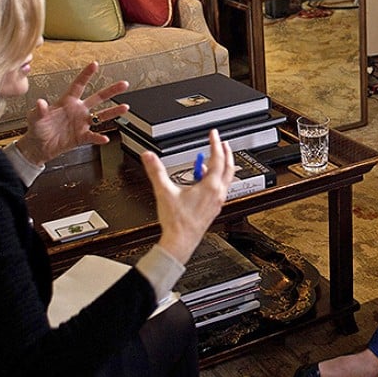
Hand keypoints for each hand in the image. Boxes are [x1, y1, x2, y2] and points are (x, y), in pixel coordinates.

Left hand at [14, 62, 128, 165]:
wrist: (38, 147)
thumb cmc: (36, 129)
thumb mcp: (35, 118)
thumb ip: (39, 110)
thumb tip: (40, 102)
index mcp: (67, 102)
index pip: (79, 85)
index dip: (86, 74)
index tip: (95, 64)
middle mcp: (78, 110)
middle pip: (98, 97)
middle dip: (111, 90)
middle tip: (124, 84)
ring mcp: (81, 123)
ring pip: (101, 115)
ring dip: (113, 112)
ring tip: (125, 107)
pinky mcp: (81, 137)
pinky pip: (93, 136)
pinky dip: (99, 137)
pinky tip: (105, 138)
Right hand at [142, 130, 235, 262]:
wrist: (181, 242)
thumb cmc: (177, 222)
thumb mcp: (164, 192)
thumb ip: (156, 171)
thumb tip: (149, 156)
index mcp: (210, 187)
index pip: (217, 158)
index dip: (215, 143)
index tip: (213, 134)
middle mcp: (218, 193)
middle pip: (228, 168)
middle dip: (226, 153)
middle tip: (222, 143)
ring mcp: (217, 202)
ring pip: (226, 179)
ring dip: (222, 167)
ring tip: (210, 160)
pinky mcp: (213, 209)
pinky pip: (220, 189)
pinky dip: (215, 180)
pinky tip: (202, 181)